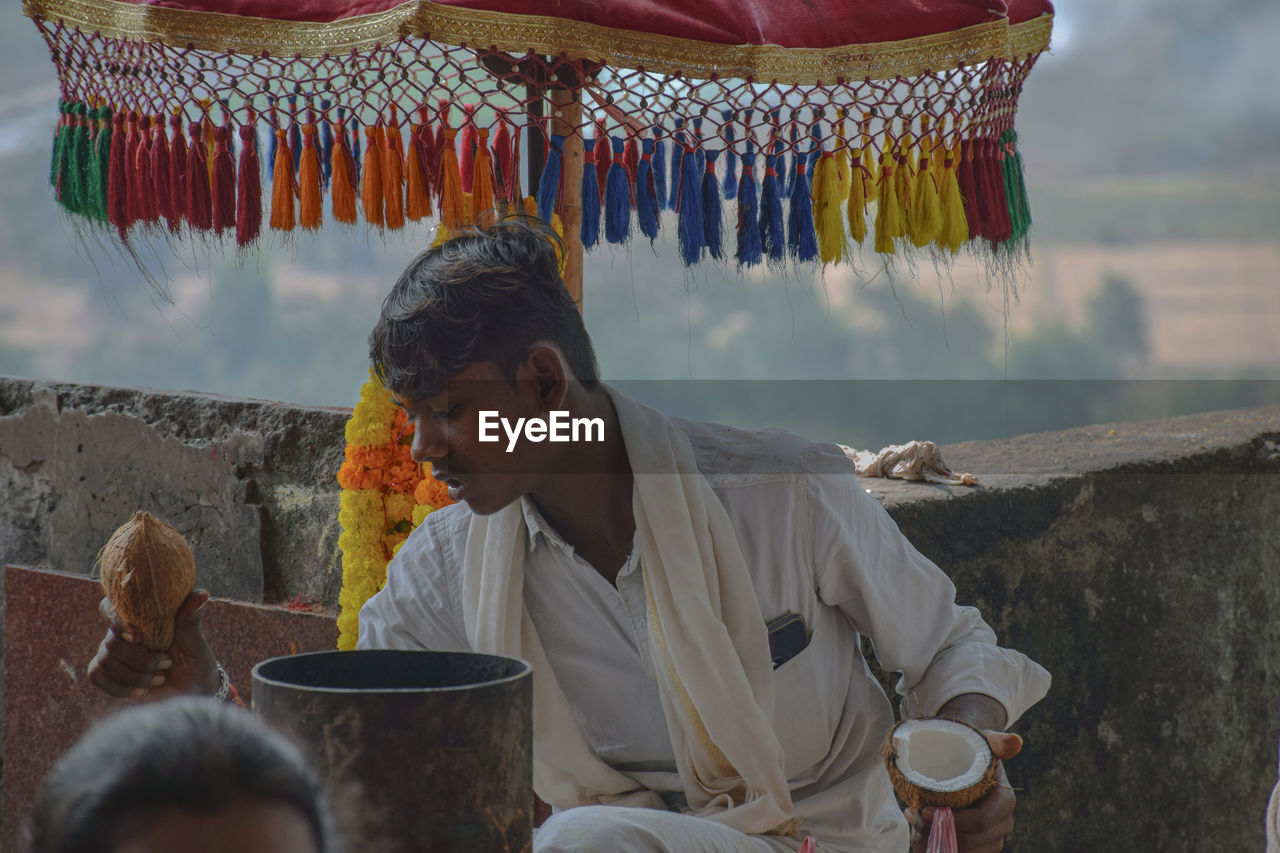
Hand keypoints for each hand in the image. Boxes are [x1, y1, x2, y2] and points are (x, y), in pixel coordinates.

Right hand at [88, 590, 220, 701]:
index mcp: (139, 619)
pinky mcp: (108, 674)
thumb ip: (191, 618)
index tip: (137, 636)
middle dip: (140, 659)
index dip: (116, 619)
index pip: (110, 607)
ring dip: (135, 675)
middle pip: (110, 642)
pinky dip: (121, 687)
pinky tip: (143, 691)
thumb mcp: (194, 640)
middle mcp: (122, 634)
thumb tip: (202, 593)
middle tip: (167, 663)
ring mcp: (113, 654)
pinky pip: (97, 676)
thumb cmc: (194, 658)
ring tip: (160, 678)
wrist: (192, 688)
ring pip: (104, 661)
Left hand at [904, 731, 1021, 852]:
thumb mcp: (984, 741)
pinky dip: (934, 847)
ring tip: (914, 822)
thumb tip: (1015, 741)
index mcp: (1005, 802)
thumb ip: (998, 741)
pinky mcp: (976, 846)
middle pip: (970, 842)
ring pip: (962, 852)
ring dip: (933, 842)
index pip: (982, 821)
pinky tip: (918, 833)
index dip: (954, 819)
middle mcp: (1001, 825)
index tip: (926, 808)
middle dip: (938, 832)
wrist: (965, 759)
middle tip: (914, 816)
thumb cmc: (973, 750)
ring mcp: (990, 839)